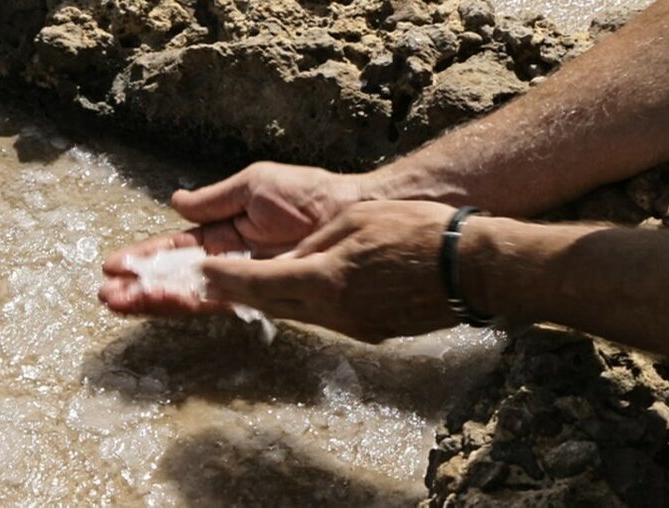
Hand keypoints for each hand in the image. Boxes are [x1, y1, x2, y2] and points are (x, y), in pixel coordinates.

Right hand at [99, 161, 362, 313]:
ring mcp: (244, 279)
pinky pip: (220, 300)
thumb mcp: (252, 186)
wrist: (350, 211)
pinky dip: (189, 301)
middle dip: (141, 286)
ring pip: (191, 293)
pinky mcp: (262, 293)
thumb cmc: (308, 193)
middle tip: (106, 295)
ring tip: (119, 303)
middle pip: (176, 278)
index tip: (113, 265)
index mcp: (223, 233)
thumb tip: (176, 203)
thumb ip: (214, 201)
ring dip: (154, 298)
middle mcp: (229, 261)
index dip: (145, 257)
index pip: (175, 249)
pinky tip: (161, 302)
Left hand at [200, 201, 477, 341]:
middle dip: (235, 295)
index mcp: (324, 278)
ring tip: (242, 288)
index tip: (199, 273)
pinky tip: (296, 293)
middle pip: (270, 305)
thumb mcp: (356, 222)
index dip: (223, 279)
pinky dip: (303, 305)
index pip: (257, 282)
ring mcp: (353, 325)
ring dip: (268, 301)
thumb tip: (290, 259)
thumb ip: (314, 244)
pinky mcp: (371, 331)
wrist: (469, 268)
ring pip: (297, 314)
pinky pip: (325, 318)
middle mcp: (332, 310)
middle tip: (209, 284)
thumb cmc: (417, 231)